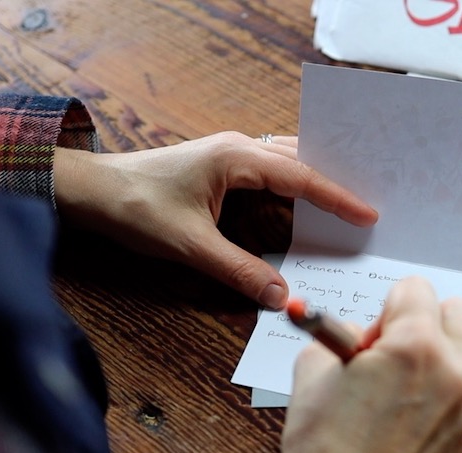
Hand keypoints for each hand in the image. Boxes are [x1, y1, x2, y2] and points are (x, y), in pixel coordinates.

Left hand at [52, 132, 377, 309]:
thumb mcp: (190, 246)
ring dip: (317, 180)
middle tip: (372, 204)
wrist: (89, 190)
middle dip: (337, 183)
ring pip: (288, 162)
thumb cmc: (134, 208)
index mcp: (235, 157)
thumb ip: (238, 272)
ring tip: (348, 202)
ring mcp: (229, 152)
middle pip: (301, 161)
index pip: (302, 177)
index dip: (338, 197)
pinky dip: (294, 183)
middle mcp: (237, 147)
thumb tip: (281, 297)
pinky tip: (305, 203)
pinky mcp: (220, 164)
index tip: (369, 215)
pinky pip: (271, 169)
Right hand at [279, 277, 461, 452]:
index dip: (384, 310)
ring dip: (429, 359)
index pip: (415, 288)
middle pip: (455, 311)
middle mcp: (450, 368)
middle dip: (422, 321)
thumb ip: (341, 339)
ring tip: (390, 392)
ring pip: (457, 355)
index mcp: (415, 344)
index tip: (368, 338)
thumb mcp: (312, 371)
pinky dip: (433, 395)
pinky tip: (399, 421)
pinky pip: (455, 393)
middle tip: (387, 352)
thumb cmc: (326, 445)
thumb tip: (360, 339)